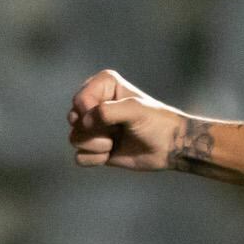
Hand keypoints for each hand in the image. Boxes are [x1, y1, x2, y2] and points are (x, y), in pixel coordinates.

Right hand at [68, 69, 200, 171]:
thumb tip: (84, 123)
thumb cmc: (156, 123)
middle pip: (73, 119)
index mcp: (103, 85)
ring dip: (96, 145)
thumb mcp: (135, 110)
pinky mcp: (94, 147)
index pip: (80, 100)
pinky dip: (95, 158)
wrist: (170, 147)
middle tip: (117, 131)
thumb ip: (107, 111)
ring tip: (115, 143)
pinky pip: (80, 157)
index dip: (92, 113)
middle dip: (95, 130)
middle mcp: (94, 103)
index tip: (117, 117)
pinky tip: (110, 155)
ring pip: (74, 138)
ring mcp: (93, 126)